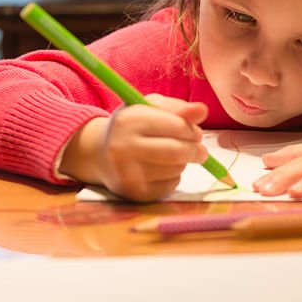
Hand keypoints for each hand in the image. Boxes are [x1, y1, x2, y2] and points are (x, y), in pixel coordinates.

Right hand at [60, 94, 207, 201]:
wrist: (99, 154)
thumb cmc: (132, 126)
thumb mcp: (150, 108)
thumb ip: (178, 108)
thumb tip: (202, 110)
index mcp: (128, 120)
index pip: (176, 126)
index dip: (192, 130)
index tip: (196, 133)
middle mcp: (123, 147)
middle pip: (177, 152)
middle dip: (196, 151)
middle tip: (200, 151)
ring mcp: (127, 173)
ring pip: (176, 169)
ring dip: (183, 163)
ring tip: (172, 156)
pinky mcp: (135, 193)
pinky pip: (171, 185)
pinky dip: (174, 177)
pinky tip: (161, 170)